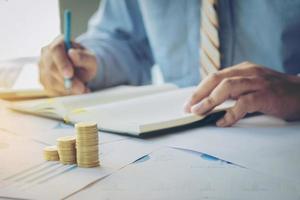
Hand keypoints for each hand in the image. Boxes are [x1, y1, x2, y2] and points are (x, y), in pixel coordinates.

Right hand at [39, 35, 97, 95]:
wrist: (81, 70)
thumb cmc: (85, 62)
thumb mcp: (91, 59)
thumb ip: (84, 57)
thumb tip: (72, 54)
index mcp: (58, 43)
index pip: (55, 51)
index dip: (61, 63)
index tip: (69, 74)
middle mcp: (46, 54)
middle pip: (52, 68)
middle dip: (67, 81)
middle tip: (81, 89)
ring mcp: (42, 68)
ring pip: (52, 82)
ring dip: (69, 89)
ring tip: (84, 90)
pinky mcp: (44, 81)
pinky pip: (52, 90)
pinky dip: (66, 93)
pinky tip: (76, 91)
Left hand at [184, 62, 299, 126]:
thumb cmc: (275, 92)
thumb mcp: (251, 86)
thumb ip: (233, 91)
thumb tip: (210, 104)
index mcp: (242, 69)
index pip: (214, 77)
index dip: (199, 90)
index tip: (188, 103)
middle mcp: (248, 72)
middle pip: (216, 79)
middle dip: (199, 94)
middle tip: (188, 108)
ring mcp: (257, 82)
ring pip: (227, 87)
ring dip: (209, 101)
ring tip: (199, 113)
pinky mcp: (266, 94)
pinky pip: (243, 103)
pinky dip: (231, 113)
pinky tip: (222, 122)